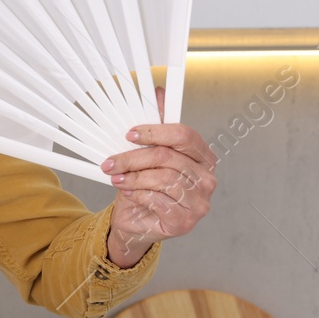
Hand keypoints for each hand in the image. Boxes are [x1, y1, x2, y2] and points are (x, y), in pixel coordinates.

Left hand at [100, 86, 215, 266]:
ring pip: (161, 179)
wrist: (137, 223)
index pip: (184, 136)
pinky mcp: (185, 222)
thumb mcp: (149, 154)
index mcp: (204, 158)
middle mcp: (207, 180)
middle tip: (111, 161)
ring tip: (117, 177)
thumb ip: (158, 125)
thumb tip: (159, 93)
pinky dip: (137, 194)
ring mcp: (199, 203)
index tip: (129, 134)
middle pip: (167, 158)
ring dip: (133, 177)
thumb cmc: (146, 188)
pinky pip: (157, 200)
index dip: (155, 132)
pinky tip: (128, 193)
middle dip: (134, 158)